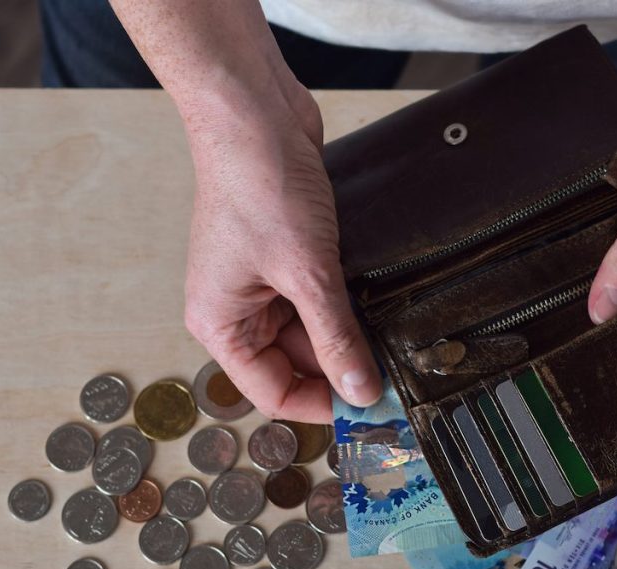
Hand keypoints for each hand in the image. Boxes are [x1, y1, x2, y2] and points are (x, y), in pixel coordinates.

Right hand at [182, 84, 381, 421]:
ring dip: (349, 334)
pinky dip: (348, 303)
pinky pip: (320, 296)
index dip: (322, 405)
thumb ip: (337, 337)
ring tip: (390, 335)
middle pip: (296, 364)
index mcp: (220, 325)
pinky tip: (378, 302)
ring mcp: (261, 282)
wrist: (253, 112)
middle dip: (342, 368)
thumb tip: (361, 391)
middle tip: (395, 374)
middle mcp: (236, 310)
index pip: (273, 392)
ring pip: (313, 330)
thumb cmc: (256, 185)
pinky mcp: (286, 256)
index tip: (371, 407)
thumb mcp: (307, 274)